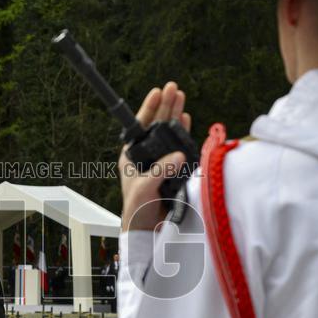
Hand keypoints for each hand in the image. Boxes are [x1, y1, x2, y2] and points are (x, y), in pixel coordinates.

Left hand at [119, 81, 191, 231]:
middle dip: (165, 106)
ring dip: (175, 115)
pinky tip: (186, 120)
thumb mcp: (144, 188)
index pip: (139, 126)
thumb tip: (178, 154)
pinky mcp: (172, 169)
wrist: (147, 229)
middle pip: (156, 124)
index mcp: (131, 156)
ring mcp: (159, 161)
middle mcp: (145, 155)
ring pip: (168, 132)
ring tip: (181, 97)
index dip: (148, 108)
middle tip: (173, 87)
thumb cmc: (138, 210)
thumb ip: (160, 171)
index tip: (157, 92)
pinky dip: (183, 132)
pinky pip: (178, 146)